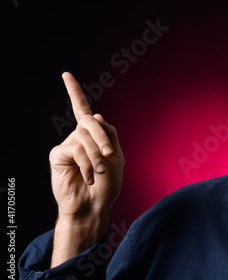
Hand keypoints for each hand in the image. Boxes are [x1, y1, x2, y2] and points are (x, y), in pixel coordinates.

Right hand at [49, 72, 124, 266]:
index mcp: (94, 135)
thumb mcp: (117, 156)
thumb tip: (95, 115)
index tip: (66, 74)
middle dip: (101, 138)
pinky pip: (76, 149)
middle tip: (108, 156)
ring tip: (98, 173)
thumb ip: (109, 134)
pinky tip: (87, 177)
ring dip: (96, 157)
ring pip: (84, 137)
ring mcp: (68, 145)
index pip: (83, 110)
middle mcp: (79, 136)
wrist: (95, 205)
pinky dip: (86, 164)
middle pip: (90, 122)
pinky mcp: (59, 155)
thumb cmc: (108, 184)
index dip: (74, 92)